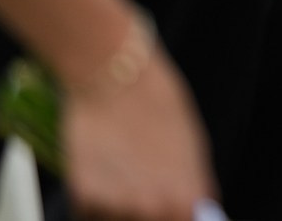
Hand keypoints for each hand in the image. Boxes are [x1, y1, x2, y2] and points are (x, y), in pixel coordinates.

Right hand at [58, 33, 216, 220]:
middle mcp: (152, 210)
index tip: (171, 210)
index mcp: (186, 198)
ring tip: (120, 173)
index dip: (176, 216)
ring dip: (117, 210)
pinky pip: (89, 214)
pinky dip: (93, 200)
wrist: (111, 74)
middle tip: (139, 185)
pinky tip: (100, 172)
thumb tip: (199, 210)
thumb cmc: (154, 100)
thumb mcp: (192, 142)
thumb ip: (195, 184)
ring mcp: (116, 207)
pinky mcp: (83, 198)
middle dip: (146, 213)